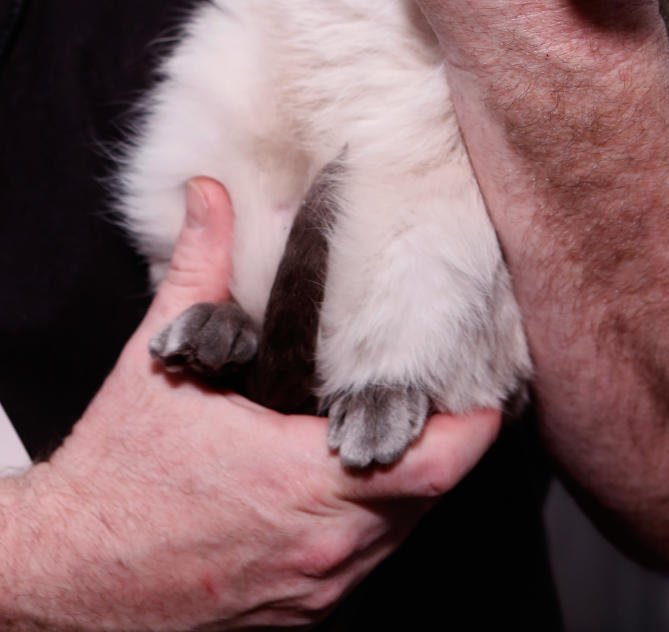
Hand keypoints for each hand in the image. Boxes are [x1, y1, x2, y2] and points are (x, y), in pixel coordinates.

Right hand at [0, 180, 499, 630]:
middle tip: (440, 395)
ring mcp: (312, 590)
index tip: (485, 387)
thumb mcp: (160, 364)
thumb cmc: (116, 480)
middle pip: (428, 498)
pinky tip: (343, 482)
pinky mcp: (296, 615)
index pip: (431, 464)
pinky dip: (368, 525)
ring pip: (398, 536)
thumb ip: (200, 269)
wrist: (67, 575)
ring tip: (395, 431)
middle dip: (442, 446)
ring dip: (406, 487)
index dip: (472, 425)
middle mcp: (320, 546)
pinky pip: (360, 566)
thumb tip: (212, 195)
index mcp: (298, 482)